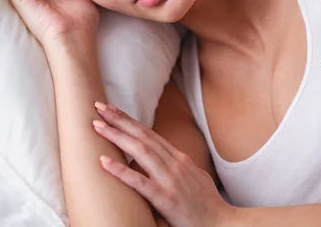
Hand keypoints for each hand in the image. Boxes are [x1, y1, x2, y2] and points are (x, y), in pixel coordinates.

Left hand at [92, 102, 238, 226]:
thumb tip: (156, 160)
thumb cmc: (206, 205)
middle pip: (142, 135)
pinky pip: (140, 183)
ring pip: (140, 151)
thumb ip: (173, 167)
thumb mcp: (192, 177)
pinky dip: (121, 170)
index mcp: (178, 159)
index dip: (129, 120)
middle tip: (98, 106)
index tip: (111, 109)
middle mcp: (174, 164)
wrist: (224, 225)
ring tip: (97, 126)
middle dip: (119, 119)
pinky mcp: (167, 200)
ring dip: (116, 136)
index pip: (149, 133)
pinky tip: (104, 162)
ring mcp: (171, 180)